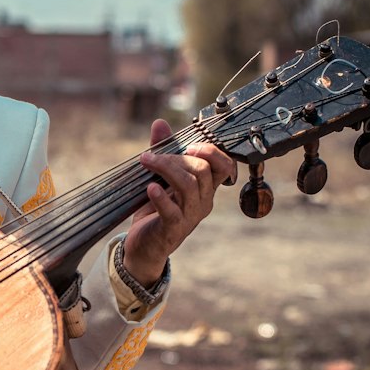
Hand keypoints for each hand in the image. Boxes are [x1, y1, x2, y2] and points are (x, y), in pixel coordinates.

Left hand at [122, 118, 236, 286]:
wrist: (144, 246)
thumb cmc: (155, 209)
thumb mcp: (160, 177)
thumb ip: (163, 150)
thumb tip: (160, 123)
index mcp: (205, 188)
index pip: (225, 166)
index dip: (212, 152)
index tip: (191, 145)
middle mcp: (203, 201)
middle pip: (202, 170)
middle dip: (176, 157)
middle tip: (151, 156)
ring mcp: (189, 216)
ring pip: (188, 185)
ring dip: (166, 169)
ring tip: (146, 163)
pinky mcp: (172, 229)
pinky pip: (172, 211)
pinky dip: (160, 198)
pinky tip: (150, 188)